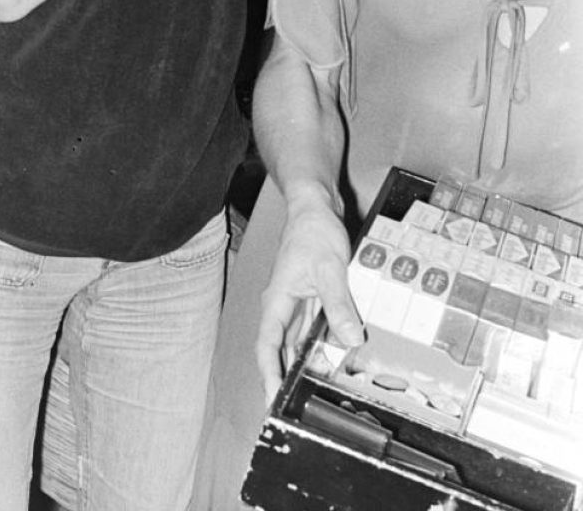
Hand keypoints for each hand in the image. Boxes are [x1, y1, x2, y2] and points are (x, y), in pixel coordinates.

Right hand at [255, 192, 362, 401]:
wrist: (314, 208)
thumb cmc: (313, 232)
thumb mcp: (330, 269)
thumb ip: (339, 304)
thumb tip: (350, 340)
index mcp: (277, 300)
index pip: (267, 345)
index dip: (269, 374)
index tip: (273, 399)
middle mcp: (282, 305)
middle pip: (279, 349)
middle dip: (283, 378)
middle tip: (292, 408)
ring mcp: (296, 303)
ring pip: (297, 341)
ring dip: (302, 363)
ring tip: (311, 391)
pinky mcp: (310, 298)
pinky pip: (313, 328)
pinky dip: (320, 344)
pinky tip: (333, 357)